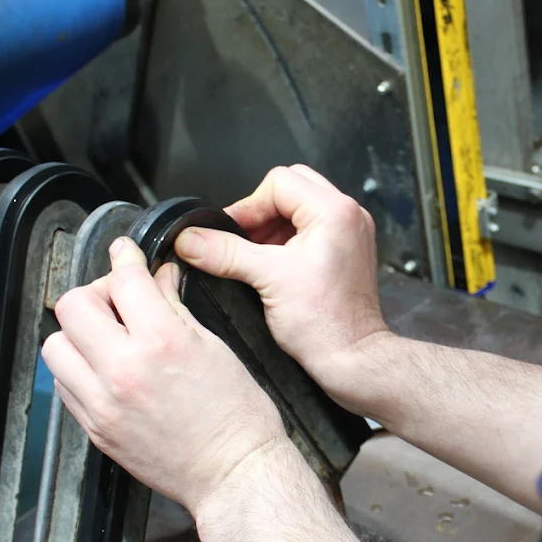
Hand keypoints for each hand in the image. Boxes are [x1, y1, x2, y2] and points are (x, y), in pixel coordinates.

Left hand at [41, 237, 288, 512]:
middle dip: (97, 294)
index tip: (127, 255)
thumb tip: (157, 278)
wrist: (233, 474)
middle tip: (119, 301)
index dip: (126, 258)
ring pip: (56, 346)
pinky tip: (105, 369)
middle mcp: (124, 371)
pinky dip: (78, 369)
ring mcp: (103, 403)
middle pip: (74, 306)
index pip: (124, 280)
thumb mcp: (214, 347)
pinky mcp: (95, 428)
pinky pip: (64, 384)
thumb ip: (174, 308)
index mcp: (162, 343)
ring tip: (107, 339)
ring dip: (78, 333)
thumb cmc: (237, 417)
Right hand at [174, 165, 390, 389]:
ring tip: (257, 260)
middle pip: (290, 190)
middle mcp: (348, 217)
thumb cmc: (325, 325)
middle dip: (260, 214)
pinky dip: (286, 244)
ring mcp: (350, 235)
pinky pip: (309, 232)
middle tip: (244, 241)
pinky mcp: (345, 254)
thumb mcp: (266, 280)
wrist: (351, 359)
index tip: (231, 232)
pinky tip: (272, 270)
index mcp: (335, 212)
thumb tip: (190, 239)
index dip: (248, 206)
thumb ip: (224, 253)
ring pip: (298, 211)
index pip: (279, 182)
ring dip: (271, 230)